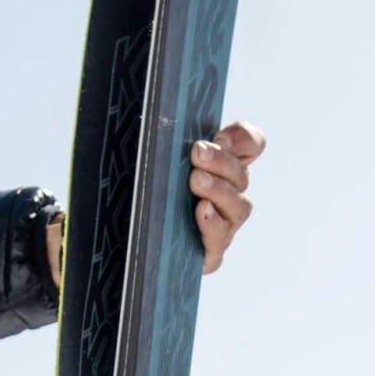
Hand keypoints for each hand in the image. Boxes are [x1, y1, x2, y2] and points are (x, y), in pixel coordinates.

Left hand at [41, 121, 264, 290]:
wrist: (124, 243)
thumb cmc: (139, 195)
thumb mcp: (149, 162)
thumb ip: (164, 141)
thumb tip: (168, 122)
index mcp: (219, 166)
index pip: (250, 144)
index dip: (243, 138)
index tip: (220, 136)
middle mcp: (228, 194)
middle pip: (242, 174)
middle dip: (222, 161)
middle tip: (197, 152)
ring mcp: (223, 225)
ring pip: (239, 206)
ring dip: (219, 190)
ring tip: (196, 181)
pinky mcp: (210, 253)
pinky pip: (221, 238)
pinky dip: (213, 223)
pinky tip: (201, 212)